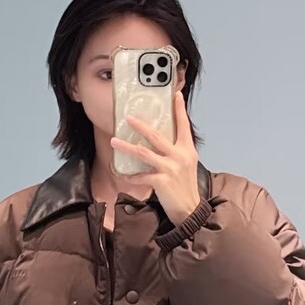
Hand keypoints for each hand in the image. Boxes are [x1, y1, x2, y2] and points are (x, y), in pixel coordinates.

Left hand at [110, 89, 202, 226]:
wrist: (189, 209)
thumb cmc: (185, 185)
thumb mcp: (186, 164)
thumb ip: (176, 150)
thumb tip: (159, 139)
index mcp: (187, 149)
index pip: (184, 125)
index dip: (180, 109)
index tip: (175, 95)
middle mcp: (180, 156)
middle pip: (157, 136)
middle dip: (140, 126)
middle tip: (128, 118)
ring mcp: (171, 168)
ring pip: (144, 153)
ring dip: (127, 146)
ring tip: (114, 141)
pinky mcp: (162, 181)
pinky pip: (141, 175)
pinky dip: (131, 175)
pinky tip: (123, 174)